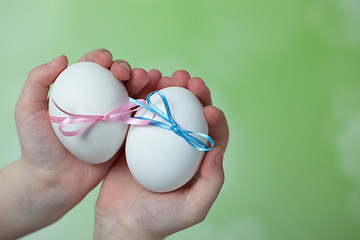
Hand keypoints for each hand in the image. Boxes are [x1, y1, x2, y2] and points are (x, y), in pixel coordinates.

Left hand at [0, 49, 148, 238]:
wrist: (54, 181)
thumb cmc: (38, 147)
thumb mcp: (27, 111)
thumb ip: (37, 81)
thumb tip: (64, 58)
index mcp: (79, 90)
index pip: (93, 67)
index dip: (101, 58)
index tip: (105, 61)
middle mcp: (99, 101)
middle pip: (118, 78)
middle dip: (127, 69)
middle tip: (129, 74)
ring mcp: (114, 118)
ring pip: (133, 94)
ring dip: (145, 82)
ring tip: (151, 79)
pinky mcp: (125, 136)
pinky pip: (140, 118)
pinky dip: (151, 105)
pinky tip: (157, 99)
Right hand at [93, 70, 228, 239]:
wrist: (122, 222)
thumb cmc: (160, 219)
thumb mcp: (194, 207)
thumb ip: (212, 182)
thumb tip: (218, 149)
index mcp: (198, 160)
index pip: (213, 133)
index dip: (215, 118)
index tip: (208, 109)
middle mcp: (180, 146)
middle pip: (192, 114)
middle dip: (194, 93)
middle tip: (187, 80)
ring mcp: (157, 139)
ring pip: (167, 108)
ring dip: (168, 89)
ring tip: (165, 77)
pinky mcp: (135, 137)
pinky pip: (141, 114)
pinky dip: (142, 99)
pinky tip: (141, 88)